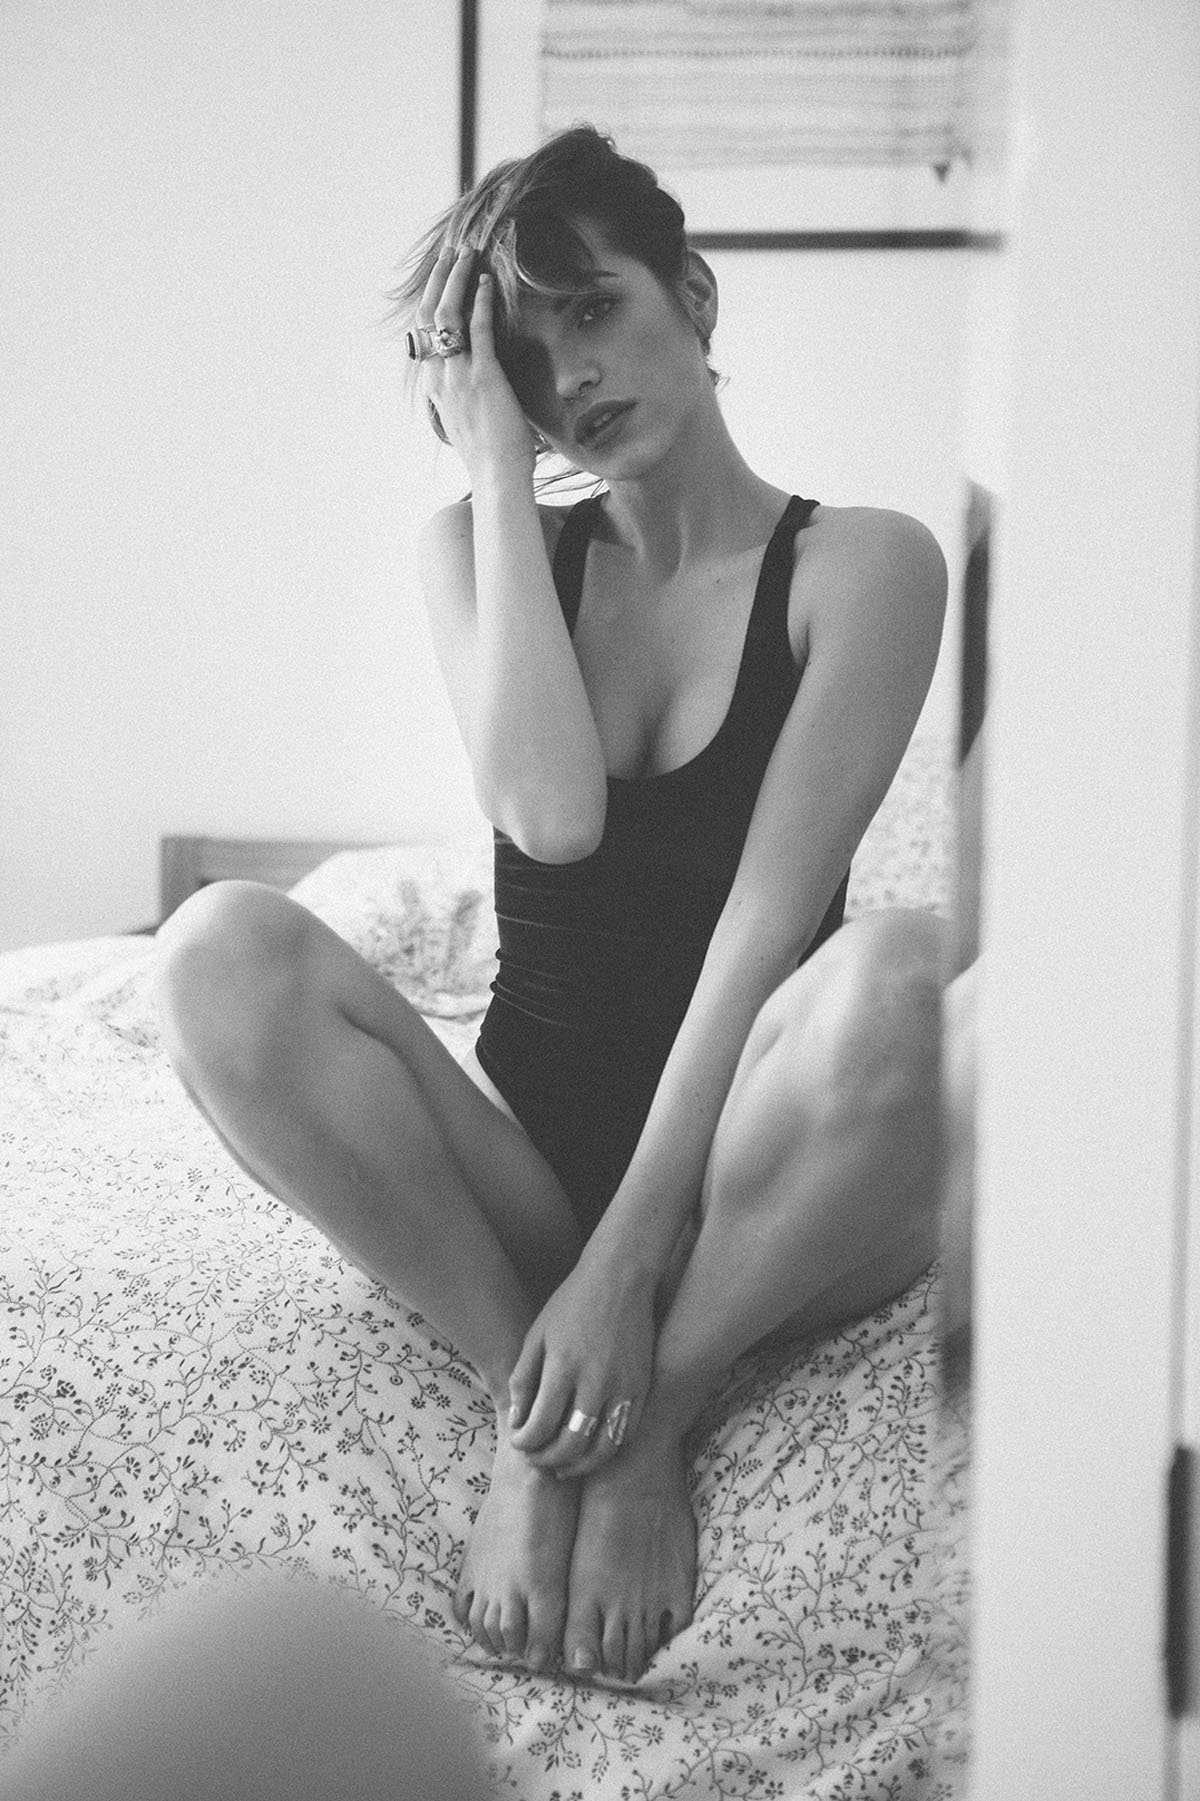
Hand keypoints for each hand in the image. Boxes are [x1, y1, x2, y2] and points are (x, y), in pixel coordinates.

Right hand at [415, 244, 535, 478]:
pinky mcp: (484, 376)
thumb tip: (472, 381)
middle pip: (429, 315)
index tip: (441, 274)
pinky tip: (487, 282)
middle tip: (451, 252)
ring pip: (448, 315)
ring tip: (468, 255)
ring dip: (458, 280)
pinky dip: (481, 301)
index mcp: (434, 385)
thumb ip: (463, 394)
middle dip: (439, 278)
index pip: (424, 331)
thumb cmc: (491, 454)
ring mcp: (458, 375)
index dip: (431, 298)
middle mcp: (440, 376)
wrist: (497, 477)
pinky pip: (478, 329)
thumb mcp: (468, 418)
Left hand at [507, 1251, 655, 1477]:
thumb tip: (518, 1422)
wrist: (620, 1278)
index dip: (525, 1443)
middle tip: (537, 1458)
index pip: (540, 1426)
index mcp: (563, 1367)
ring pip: (602, 1449)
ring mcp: (624, 1386)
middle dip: (547, 1459)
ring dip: (579, 1465)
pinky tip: (590, 1449)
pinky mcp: (643, 1387)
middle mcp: (595, 1382)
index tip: (519, 1442)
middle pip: (570, 1445)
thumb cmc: (572, 1304)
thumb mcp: (537, 1335)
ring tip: (562, 1465)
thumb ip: (525, 1379)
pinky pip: (625, 1433)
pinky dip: (606, 1450)